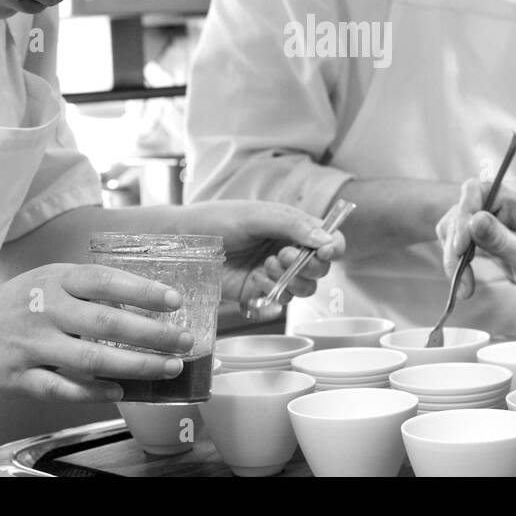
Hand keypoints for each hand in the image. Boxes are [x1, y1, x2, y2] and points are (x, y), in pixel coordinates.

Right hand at [0, 263, 194, 401]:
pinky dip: (94, 392)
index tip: (175, 300)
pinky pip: (63, 389)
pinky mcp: (19, 379)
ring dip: (136, 366)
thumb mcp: (44, 283)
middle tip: (185, 341)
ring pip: (92, 359)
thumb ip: (86, 291)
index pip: (105, 280)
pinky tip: (120, 392)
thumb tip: (142, 304)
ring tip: (167, 368)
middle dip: (153, 334)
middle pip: (107, 322)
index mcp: (53, 280)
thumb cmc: (10, 308)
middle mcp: (43, 310)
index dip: (143, 290)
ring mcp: (30, 346)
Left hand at [170, 200, 344, 305]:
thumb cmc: (216, 221)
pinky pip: (284, 299)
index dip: (333, 247)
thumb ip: (292, 225)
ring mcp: (276, 273)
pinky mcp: (261, 292)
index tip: (325, 251)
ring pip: (307, 287)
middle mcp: (289, 250)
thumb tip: (326, 240)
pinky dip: (276, 291)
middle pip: (322, 267)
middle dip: (309, 265)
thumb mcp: (256, 216)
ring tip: (268, 265)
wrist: (183, 245)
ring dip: (293, 279)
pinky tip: (257, 278)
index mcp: (292, 226)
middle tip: (284, 255)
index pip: (328, 238)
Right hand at [435, 180, 515, 306]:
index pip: (480, 190)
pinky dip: (462, 257)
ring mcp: (506, 215)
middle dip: (456, 242)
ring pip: (463, 223)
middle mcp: (515, 202)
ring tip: (464, 284)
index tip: (460, 249)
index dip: (463, 216)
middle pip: (466, 207)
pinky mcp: (500, 231)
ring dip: (456, 253)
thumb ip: (503, 241)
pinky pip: (470, 236)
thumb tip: (473, 220)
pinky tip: (467, 278)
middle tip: (459, 277)